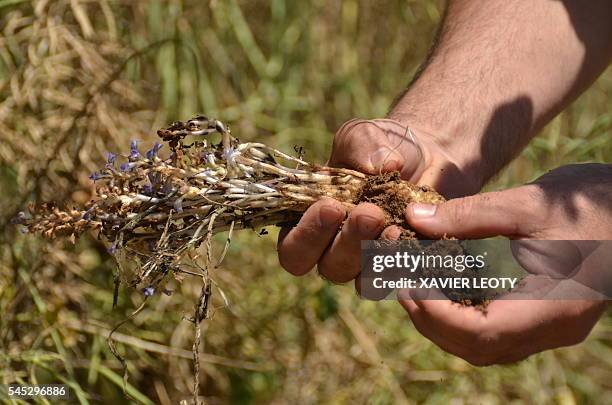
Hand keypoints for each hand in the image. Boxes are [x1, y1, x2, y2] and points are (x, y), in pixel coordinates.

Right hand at [277, 118, 478, 281]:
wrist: (426, 156)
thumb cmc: (379, 149)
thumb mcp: (362, 136)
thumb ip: (360, 145)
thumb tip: (381, 166)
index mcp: (311, 224)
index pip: (293, 249)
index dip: (307, 236)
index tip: (331, 207)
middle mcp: (335, 251)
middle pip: (330, 268)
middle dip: (348, 242)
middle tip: (370, 214)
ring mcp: (371, 265)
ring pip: (365, 281)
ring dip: (377, 258)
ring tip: (395, 228)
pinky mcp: (405, 267)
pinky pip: (404, 278)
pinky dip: (408, 263)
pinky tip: (418, 239)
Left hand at [399, 163, 611, 364]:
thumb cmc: (589, 201)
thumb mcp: (527, 203)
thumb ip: (468, 215)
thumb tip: (414, 218)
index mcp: (555, 307)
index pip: (482, 334)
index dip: (436, 313)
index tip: (407, 280)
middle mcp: (552, 328)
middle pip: (477, 347)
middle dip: (430, 317)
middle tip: (402, 280)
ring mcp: (549, 326)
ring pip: (482, 345)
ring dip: (442, 319)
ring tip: (415, 281)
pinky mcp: (542, 316)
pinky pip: (494, 330)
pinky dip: (461, 313)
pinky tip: (442, 283)